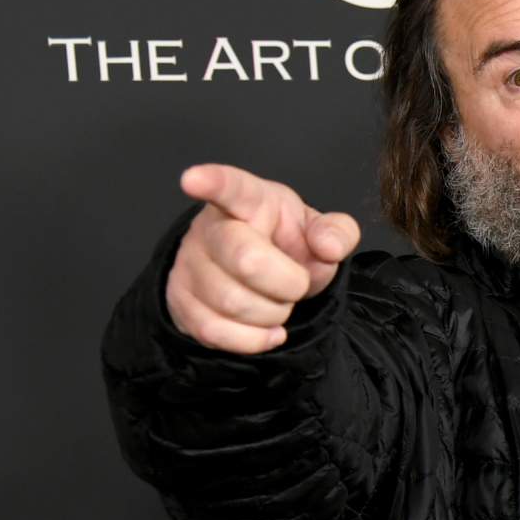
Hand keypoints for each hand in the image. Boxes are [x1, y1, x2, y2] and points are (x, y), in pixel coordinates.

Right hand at [165, 163, 360, 353]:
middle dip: (286, 283)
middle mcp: (211, 229)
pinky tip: (268, 332)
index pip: (230, 187)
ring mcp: (190, 265)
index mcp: (249, 200)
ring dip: (272, 313)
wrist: (257, 276)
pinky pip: (214, 331)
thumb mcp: (318, 230)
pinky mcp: (181, 302)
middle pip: (245, 259)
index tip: (192, 179)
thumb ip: (337, 232)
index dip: (212, 182)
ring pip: (231, 302)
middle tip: (295, 284)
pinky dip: (252, 340)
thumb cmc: (284, 244)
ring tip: (279, 304)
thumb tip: (329, 247)